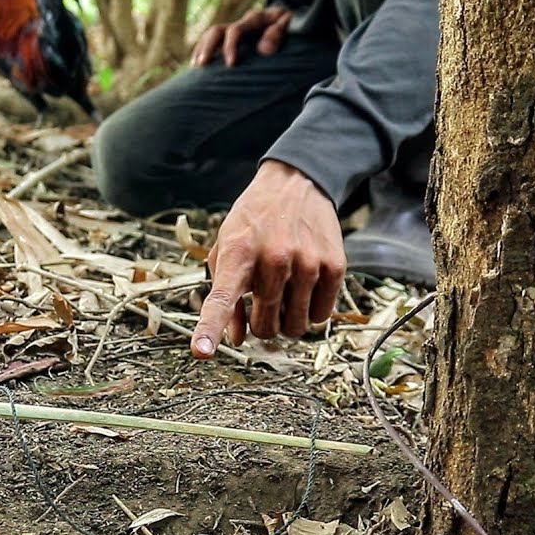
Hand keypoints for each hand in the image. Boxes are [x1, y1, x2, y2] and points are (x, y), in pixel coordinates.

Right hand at [190, 6, 292, 67]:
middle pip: (216, 30)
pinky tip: (198, 67)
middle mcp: (242, 22)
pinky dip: (204, 52)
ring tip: (196, 67)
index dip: (230, 46)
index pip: (235, 30)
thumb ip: (278, 34)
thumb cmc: (294, 24)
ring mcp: (236, 29)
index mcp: (255, 19)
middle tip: (203, 65)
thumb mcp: (291, 25)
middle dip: (207, 47)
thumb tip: (264, 51)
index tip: (230, 65)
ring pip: (211, 35)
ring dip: (202, 50)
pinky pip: (214, 42)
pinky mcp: (235, 38)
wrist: (294, 17)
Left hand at [191, 161, 345, 358]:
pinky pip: (320, 317)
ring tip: (285, 291)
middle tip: (263, 300)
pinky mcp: (334, 266)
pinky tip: (305, 286)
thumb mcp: (227, 248)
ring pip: (294, 328)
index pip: (222, 299)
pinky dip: (311, 310)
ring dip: (287, 319)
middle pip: (265, 327)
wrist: (296, 183)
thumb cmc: (253, 222)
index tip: (201, 351)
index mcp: (239, 253)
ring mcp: (307, 263)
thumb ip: (225, 295)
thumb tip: (236, 339)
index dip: (210, 328)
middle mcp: (274, 259)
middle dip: (262, 323)